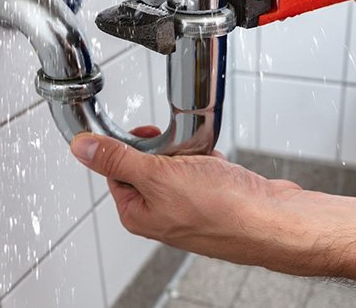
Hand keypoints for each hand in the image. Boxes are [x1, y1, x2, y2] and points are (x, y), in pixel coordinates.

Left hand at [70, 128, 309, 268]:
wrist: (273, 221)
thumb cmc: (222, 209)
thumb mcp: (158, 176)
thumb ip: (118, 159)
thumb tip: (82, 149)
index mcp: (139, 213)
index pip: (116, 170)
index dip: (129, 147)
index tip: (145, 134)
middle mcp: (162, 213)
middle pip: (149, 164)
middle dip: (167, 149)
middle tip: (180, 149)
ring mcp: (190, 207)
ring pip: (179, 164)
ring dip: (191, 153)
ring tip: (205, 160)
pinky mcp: (215, 198)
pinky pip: (204, 169)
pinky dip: (212, 161)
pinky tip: (221, 167)